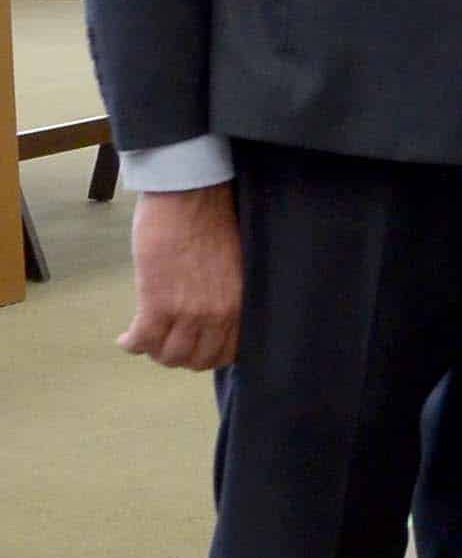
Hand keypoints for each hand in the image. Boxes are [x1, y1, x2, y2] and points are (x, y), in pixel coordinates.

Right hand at [120, 183, 242, 371]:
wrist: (192, 197)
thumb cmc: (213, 221)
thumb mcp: (233, 268)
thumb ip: (225, 296)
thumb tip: (209, 315)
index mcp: (240, 305)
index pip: (226, 353)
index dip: (205, 355)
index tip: (193, 348)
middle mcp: (218, 316)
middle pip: (196, 360)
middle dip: (179, 357)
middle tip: (165, 345)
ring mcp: (188, 313)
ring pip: (169, 356)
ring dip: (154, 352)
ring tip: (146, 341)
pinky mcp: (157, 304)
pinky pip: (142, 340)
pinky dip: (131, 344)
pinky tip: (126, 339)